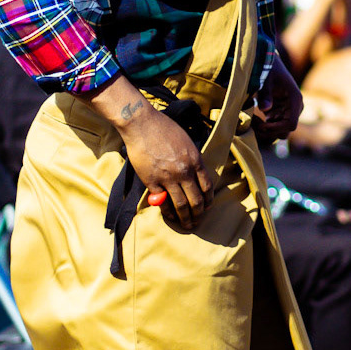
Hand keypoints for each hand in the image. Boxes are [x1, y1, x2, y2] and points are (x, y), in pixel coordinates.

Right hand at [118, 101, 212, 230]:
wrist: (142, 124)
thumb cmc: (164, 128)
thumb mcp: (186, 142)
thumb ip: (193, 159)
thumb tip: (196, 175)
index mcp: (195, 160)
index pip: (207, 187)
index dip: (208, 200)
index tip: (207, 207)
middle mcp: (184, 171)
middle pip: (196, 200)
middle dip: (199, 214)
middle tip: (198, 221)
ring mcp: (168, 178)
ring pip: (181, 205)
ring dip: (185, 218)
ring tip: (187, 225)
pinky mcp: (152, 181)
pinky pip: (162, 202)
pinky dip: (167, 212)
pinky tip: (170, 216)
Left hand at [254, 59, 302, 143]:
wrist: (270, 64)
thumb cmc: (268, 69)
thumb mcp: (266, 79)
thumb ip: (265, 94)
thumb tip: (265, 109)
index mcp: (295, 99)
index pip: (291, 123)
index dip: (276, 128)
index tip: (262, 125)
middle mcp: (295, 108)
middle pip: (286, 131)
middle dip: (269, 131)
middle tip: (254, 124)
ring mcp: (289, 112)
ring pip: (280, 132)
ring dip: (266, 131)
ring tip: (253, 121)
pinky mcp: (281, 114)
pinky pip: (274, 128)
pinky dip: (264, 127)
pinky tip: (254, 119)